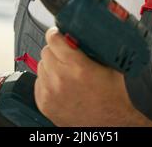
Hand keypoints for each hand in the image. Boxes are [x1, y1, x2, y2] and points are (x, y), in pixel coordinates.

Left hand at [34, 27, 151, 126]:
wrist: (110, 124)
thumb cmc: (113, 97)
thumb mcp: (110, 65)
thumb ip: (98, 46)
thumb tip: (94, 28)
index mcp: (78, 66)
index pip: (54, 39)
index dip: (57, 34)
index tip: (59, 34)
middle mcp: (61, 79)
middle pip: (46, 51)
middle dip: (56, 50)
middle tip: (66, 54)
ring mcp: (50, 92)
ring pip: (41, 65)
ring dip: (51, 65)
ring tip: (65, 71)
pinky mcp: (44, 104)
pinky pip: (39, 81)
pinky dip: (47, 80)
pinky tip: (60, 83)